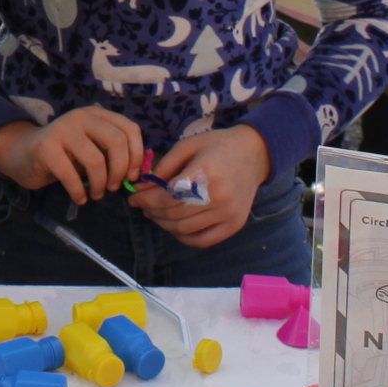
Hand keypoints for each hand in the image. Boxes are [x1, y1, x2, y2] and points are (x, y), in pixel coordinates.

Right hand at [0, 107, 144, 204]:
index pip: (130, 129)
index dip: (136, 155)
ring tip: (97, 194)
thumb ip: (112, 153)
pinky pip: (71, 175)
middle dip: (120, 170)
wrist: (22, 154)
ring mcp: (62, 130)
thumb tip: (137, 173)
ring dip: (100, 184)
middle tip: (114, 187)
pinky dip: (79, 192)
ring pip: (96, 161)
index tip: (132, 176)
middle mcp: (81, 117)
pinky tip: (80, 198)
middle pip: (116, 142)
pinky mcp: (46, 148)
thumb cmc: (64, 155)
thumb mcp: (91, 147)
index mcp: (97, 115)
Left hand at [132, 126, 271, 248]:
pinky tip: (174, 225)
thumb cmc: (217, 146)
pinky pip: (202, 241)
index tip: (133, 198)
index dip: (147, 200)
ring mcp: (229, 214)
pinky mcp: (235, 224)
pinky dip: (183, 237)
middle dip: (152, 211)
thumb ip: (164, 166)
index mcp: (206, 173)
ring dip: (164, 224)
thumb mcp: (188, 146)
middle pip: (175, 214)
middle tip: (143, 205)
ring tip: (155, 213)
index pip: (168, 196)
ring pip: (185, 230)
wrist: (254, 153)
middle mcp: (220, 197)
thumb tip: (141, 187)